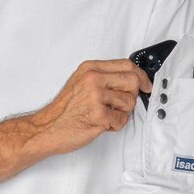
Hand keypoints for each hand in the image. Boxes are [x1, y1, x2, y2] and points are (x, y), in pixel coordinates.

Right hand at [31, 58, 151, 154]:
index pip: (126, 65)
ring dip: (122, 113)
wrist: (47, 128)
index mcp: (90, 69)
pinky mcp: (99, 115)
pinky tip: (101, 123)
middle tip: (120, 104)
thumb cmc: (64, 110)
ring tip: (105, 115)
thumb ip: (103, 77)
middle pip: (133, 81)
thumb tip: (130, 79)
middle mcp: (93, 79)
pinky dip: (114, 125)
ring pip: (130, 102)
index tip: (146, 85)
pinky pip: (122, 120)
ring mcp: (96, 96)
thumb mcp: (80, 82)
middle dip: (131, 96)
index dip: (141, 76)